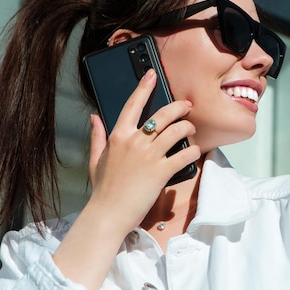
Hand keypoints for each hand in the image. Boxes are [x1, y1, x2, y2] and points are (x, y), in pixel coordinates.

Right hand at [87, 68, 200, 231]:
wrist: (108, 215)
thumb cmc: (103, 190)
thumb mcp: (96, 160)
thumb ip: (97, 137)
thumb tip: (94, 117)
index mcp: (118, 136)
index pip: (132, 105)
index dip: (144, 87)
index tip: (152, 74)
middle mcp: (134, 142)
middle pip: (162, 115)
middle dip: (179, 107)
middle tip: (187, 106)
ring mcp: (148, 156)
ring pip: (176, 131)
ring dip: (188, 127)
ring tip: (191, 128)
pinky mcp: (161, 171)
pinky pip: (184, 155)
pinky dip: (193, 151)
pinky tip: (194, 151)